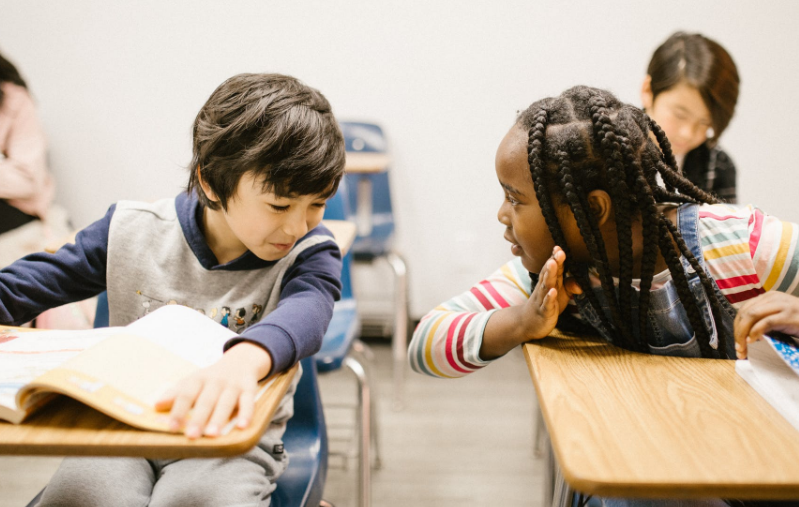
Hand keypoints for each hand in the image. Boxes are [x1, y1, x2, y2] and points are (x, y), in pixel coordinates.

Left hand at [155, 342, 271, 438]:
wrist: (242, 360)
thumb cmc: (212, 378)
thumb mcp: (193, 381)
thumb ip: (176, 394)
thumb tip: (156, 405)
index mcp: (198, 379)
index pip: (186, 394)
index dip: (178, 411)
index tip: (172, 427)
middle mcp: (215, 381)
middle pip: (206, 400)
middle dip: (199, 418)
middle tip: (192, 436)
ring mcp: (233, 385)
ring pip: (226, 402)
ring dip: (219, 418)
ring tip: (212, 434)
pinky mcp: (249, 388)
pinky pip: (248, 401)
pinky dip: (246, 413)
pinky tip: (242, 426)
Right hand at [521, 246, 582, 340]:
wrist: (527, 323)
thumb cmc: (546, 305)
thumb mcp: (560, 295)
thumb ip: (570, 285)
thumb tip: (581, 282)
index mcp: (549, 282)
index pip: (552, 268)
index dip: (556, 258)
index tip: (559, 247)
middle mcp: (544, 288)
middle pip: (549, 273)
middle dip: (554, 262)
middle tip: (559, 251)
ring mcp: (542, 299)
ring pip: (546, 285)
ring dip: (549, 274)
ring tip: (553, 263)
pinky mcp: (543, 312)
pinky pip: (546, 304)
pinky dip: (550, 297)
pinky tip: (553, 291)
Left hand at [734, 292, 798, 358]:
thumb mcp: (779, 319)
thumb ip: (763, 320)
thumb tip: (744, 335)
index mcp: (768, 297)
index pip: (744, 310)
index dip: (736, 327)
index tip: (737, 344)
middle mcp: (773, 297)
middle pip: (745, 313)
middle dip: (738, 333)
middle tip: (739, 350)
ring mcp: (781, 304)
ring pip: (751, 316)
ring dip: (743, 334)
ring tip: (744, 349)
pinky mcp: (789, 315)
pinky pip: (766, 322)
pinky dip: (756, 332)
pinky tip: (753, 341)